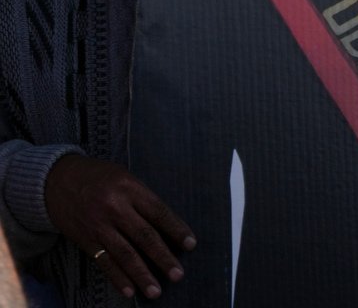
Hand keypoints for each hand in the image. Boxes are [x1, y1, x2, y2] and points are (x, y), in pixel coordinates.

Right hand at [44, 155, 194, 299]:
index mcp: (130, 189)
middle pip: (144, 236)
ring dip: (142, 274)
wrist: (56, 180)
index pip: (159, 212)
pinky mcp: (85, 240)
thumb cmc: (98, 177)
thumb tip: (167, 225)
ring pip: (125, 254)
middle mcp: (115, 208)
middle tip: (178, 274)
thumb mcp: (124, 177)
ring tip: (156, 291)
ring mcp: (99, 226)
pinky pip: (104, 262)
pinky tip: (129, 290)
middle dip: (162, 257)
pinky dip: (117, 277)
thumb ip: (142, 198)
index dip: (176, 230)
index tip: (191, 245)